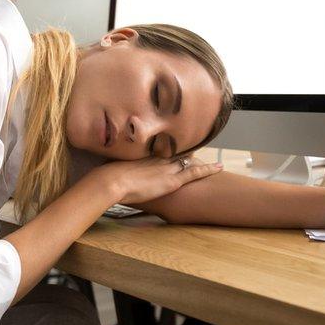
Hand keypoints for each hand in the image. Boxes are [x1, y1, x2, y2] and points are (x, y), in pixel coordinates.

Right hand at [89, 155, 222, 204]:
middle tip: (199, 145)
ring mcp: (167, 168)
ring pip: (189, 159)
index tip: (177, 141)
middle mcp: (158, 158)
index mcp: (144, 154)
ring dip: (200, 158)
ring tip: (212, 156)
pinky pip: (194, 173)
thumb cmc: (105, 177)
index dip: (172, 145)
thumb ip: (115, 167)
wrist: (111, 182)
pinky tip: (219, 167)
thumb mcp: (110, 168)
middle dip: (187, 149)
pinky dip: (208, 169)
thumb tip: (109, 167)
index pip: (163, 148)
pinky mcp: (173, 180)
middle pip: (178, 151)